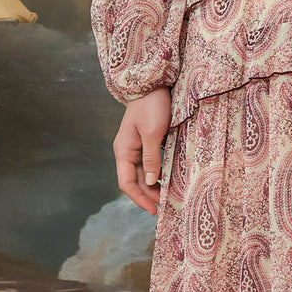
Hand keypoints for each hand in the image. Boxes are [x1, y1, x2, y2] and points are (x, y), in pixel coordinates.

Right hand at [113, 88, 170, 215]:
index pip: (127, 183)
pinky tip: (168, 176)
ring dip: (153, 184)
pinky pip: (149, 161)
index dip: (139, 198)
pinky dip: (157, 171)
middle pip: (135, 179)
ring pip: (143, 171)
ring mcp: (136, 144)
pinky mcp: (146, 139)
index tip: (153, 209)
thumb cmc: (152, 105)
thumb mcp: (153, 133)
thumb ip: (151, 158)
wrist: (154, 82)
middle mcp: (127, 150)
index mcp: (124, 150)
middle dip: (148, 194)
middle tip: (164, 206)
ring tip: (166, 195)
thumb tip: (151, 182)